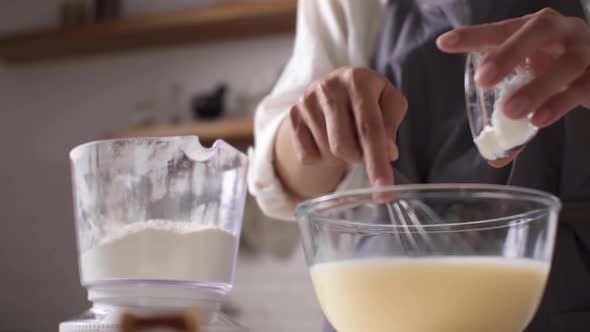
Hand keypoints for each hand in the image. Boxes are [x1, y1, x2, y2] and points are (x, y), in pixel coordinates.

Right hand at [287, 66, 406, 188]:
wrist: (335, 85)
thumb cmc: (368, 98)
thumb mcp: (389, 102)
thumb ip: (391, 125)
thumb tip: (388, 153)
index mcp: (358, 80)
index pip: (369, 128)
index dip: (378, 160)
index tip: (384, 188)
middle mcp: (329, 86)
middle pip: (343, 147)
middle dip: (358, 158)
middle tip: (363, 149)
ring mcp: (307, 100)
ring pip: (327, 154)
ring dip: (341, 158)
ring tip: (345, 139)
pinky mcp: (293, 114)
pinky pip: (307, 156)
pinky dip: (321, 158)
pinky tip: (326, 140)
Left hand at [437, 8, 589, 128]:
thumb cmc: (556, 72)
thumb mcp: (529, 81)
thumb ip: (508, 111)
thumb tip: (493, 158)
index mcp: (532, 29)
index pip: (500, 28)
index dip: (473, 35)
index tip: (445, 43)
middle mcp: (560, 32)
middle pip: (537, 31)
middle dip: (508, 53)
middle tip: (484, 79)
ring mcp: (584, 51)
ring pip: (566, 63)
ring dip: (537, 87)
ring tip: (511, 111)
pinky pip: (583, 87)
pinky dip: (560, 103)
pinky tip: (540, 119)